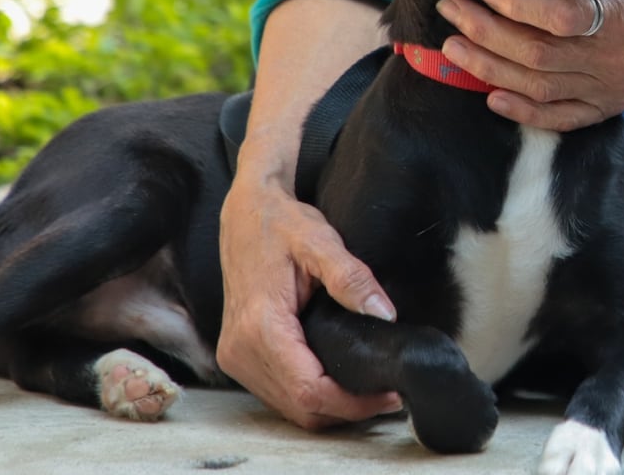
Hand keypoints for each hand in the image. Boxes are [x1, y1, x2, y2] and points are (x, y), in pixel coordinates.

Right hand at [217, 166, 399, 428]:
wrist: (244, 213)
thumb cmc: (280, 224)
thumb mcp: (320, 241)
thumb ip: (352, 278)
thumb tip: (384, 313)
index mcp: (260, 325)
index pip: (310, 391)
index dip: (353, 403)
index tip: (389, 395)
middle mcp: (240, 349)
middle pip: (301, 408)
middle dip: (347, 410)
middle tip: (387, 395)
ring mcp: (234, 356)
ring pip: (289, 408)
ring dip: (329, 407)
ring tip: (368, 389)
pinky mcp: (236, 356)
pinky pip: (278, 394)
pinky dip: (309, 396)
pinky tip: (337, 381)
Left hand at [434, 0, 623, 130]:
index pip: (562, 16)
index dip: (519, 6)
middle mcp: (616, 57)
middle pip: (538, 53)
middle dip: (485, 33)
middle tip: (451, 12)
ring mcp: (610, 87)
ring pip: (538, 86)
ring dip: (489, 68)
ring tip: (455, 48)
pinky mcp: (606, 105)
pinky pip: (559, 117)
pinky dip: (522, 111)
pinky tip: (489, 95)